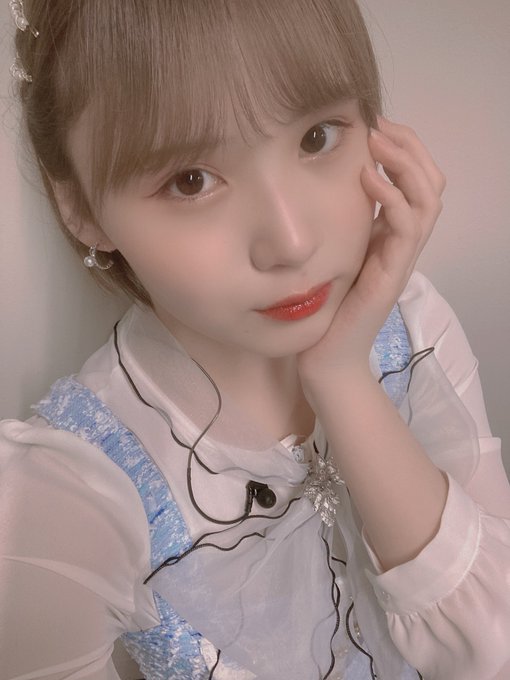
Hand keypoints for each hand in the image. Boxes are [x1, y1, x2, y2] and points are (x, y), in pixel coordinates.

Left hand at [298, 117, 445, 393]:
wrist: (327, 356)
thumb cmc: (326, 307)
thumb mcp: (333, 253)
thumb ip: (341, 225)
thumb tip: (325, 186)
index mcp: (391, 235)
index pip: (417, 182)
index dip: (404, 149)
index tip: (375, 125)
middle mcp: (403, 244)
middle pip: (432, 184)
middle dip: (410, 147)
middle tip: (380, 124)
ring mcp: (401, 259)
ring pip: (428, 200)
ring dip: (406, 164)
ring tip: (379, 142)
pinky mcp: (392, 274)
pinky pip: (406, 228)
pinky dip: (394, 197)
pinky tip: (369, 178)